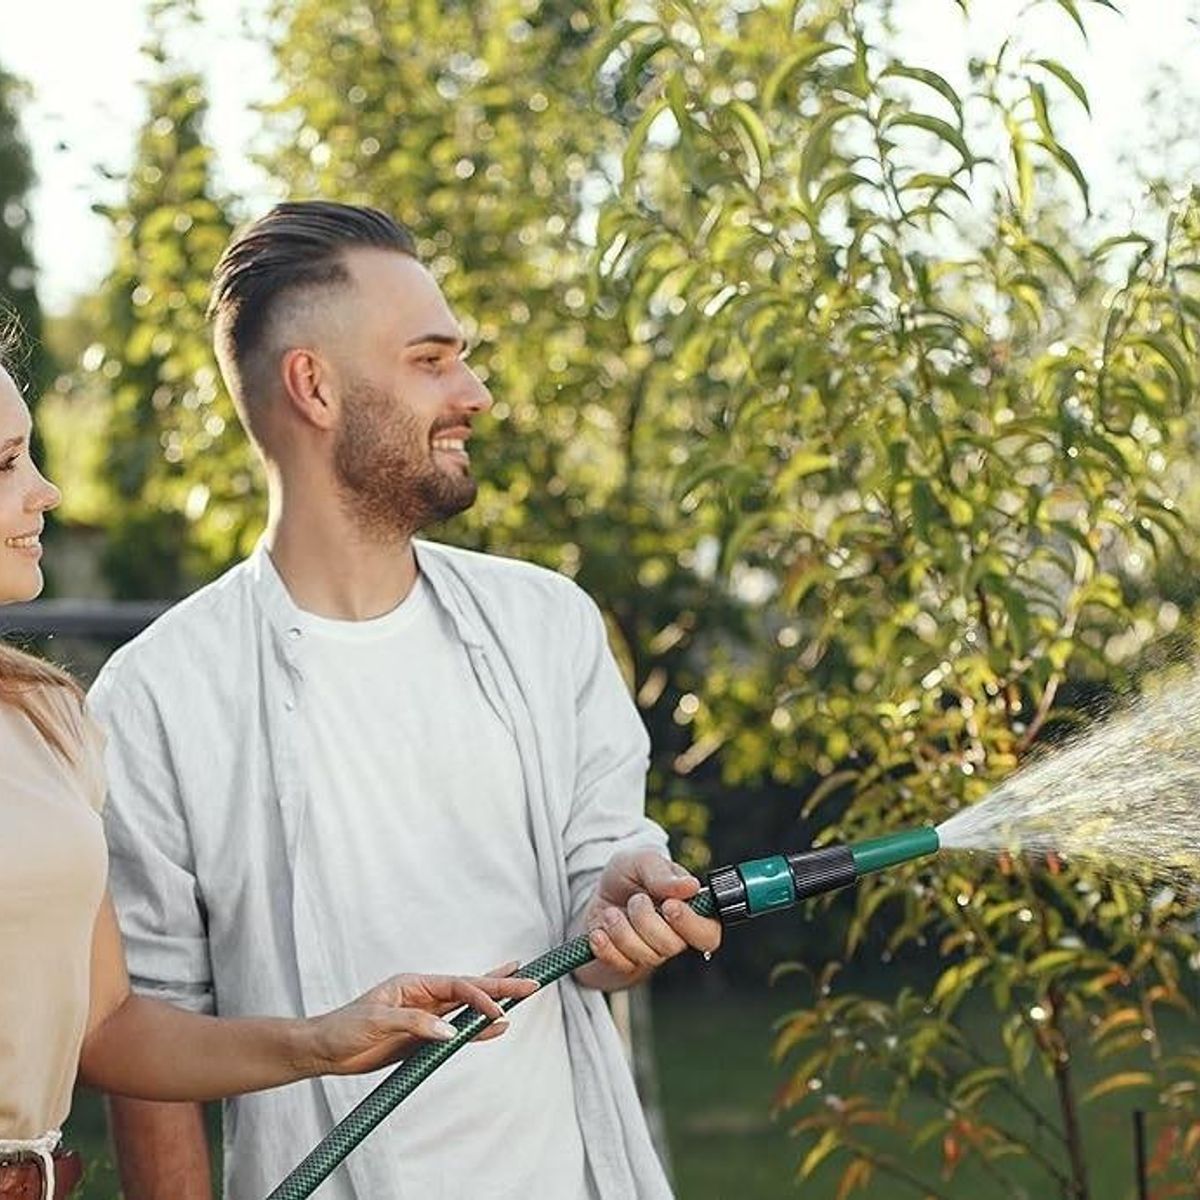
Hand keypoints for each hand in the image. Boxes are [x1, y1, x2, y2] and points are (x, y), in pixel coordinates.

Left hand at [304, 965, 538, 1075]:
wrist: (323, 1051)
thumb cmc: (342, 1029)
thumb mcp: (376, 1022)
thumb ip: (414, 1023)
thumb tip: (449, 1031)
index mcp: (414, 984)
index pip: (457, 986)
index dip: (481, 996)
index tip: (498, 1012)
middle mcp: (424, 996)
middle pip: (470, 988)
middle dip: (501, 985)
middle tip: (533, 979)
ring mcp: (426, 1017)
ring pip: (468, 1007)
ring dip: (494, 1001)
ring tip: (522, 990)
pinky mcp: (423, 1038)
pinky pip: (458, 1031)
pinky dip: (478, 1028)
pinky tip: (496, 1026)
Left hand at [577, 851, 721, 989]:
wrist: (595, 893)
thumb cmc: (627, 876)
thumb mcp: (641, 861)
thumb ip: (663, 873)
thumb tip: (691, 886)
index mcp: (689, 910)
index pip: (708, 934)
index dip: (691, 924)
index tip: (669, 906)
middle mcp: (674, 936)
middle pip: (673, 945)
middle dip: (646, 920)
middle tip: (635, 900)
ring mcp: (651, 953)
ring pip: (645, 955)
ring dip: (621, 929)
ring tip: (611, 912)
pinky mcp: (626, 964)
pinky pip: (619, 964)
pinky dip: (605, 945)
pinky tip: (600, 931)